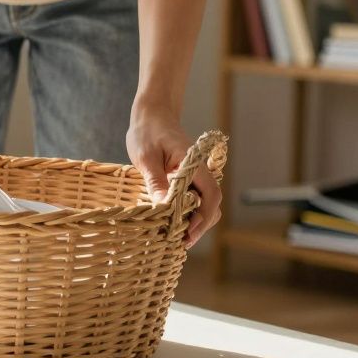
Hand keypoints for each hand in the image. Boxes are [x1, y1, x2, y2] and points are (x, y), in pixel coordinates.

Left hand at [127, 105, 220, 247]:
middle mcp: (200, 171)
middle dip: (200, 225)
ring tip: (176, 238)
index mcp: (194, 163)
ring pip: (203, 204)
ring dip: (194, 221)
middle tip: (180, 242)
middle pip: (211, 204)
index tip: (189, 232)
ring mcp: (194, 176)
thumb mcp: (146, 157)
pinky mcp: (186, 179)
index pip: (210, 194)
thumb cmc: (147, 132)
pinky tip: (173, 224)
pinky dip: (187, 213)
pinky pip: (193, 199)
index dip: (203, 216)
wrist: (151, 115)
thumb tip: (163, 207)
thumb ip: (156, 181)